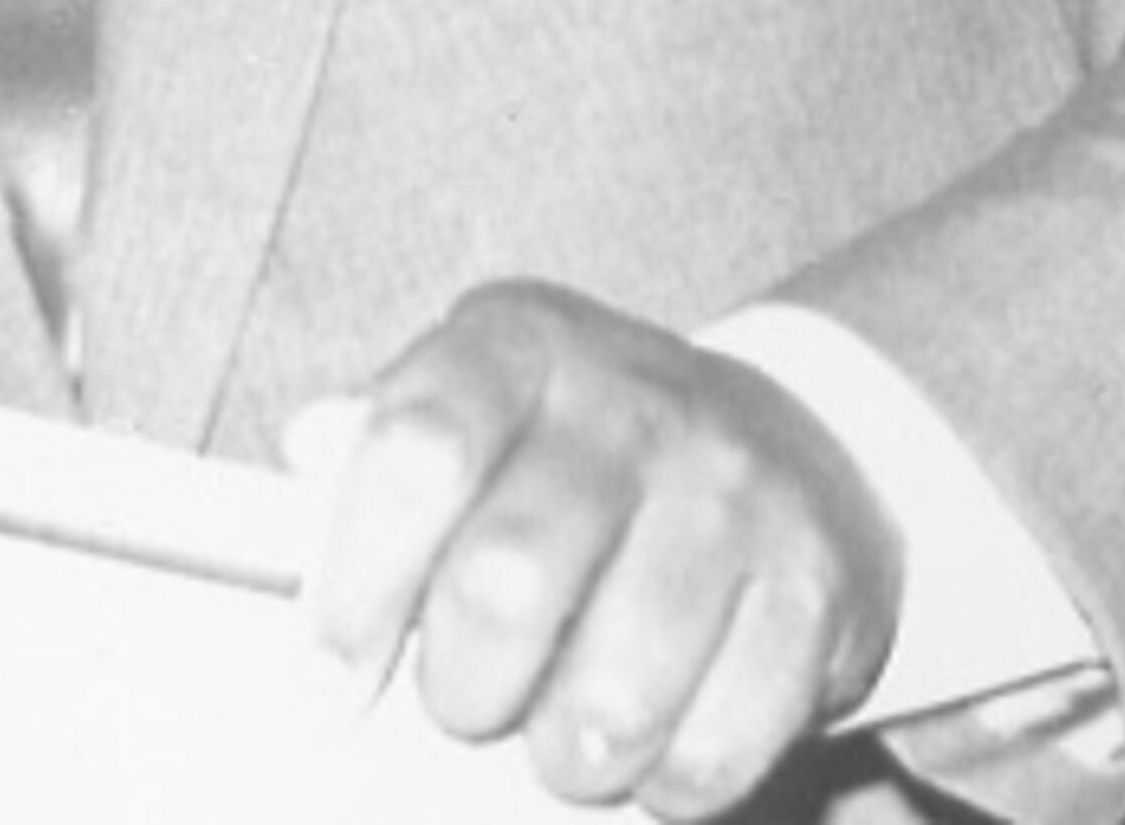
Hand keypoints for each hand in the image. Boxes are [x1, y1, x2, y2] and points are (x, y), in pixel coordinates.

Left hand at [286, 281, 900, 815]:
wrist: (792, 444)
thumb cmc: (576, 452)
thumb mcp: (474, 407)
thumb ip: (378, 450)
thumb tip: (308, 453)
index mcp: (516, 344)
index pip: (415, 452)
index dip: (355, 586)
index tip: (323, 686)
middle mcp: (631, 400)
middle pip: (507, 582)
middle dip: (462, 688)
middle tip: (465, 703)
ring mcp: (735, 491)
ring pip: (613, 691)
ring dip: (562, 752)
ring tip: (556, 733)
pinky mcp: (816, 589)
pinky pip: (714, 746)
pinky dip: (662, 782)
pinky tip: (650, 740)